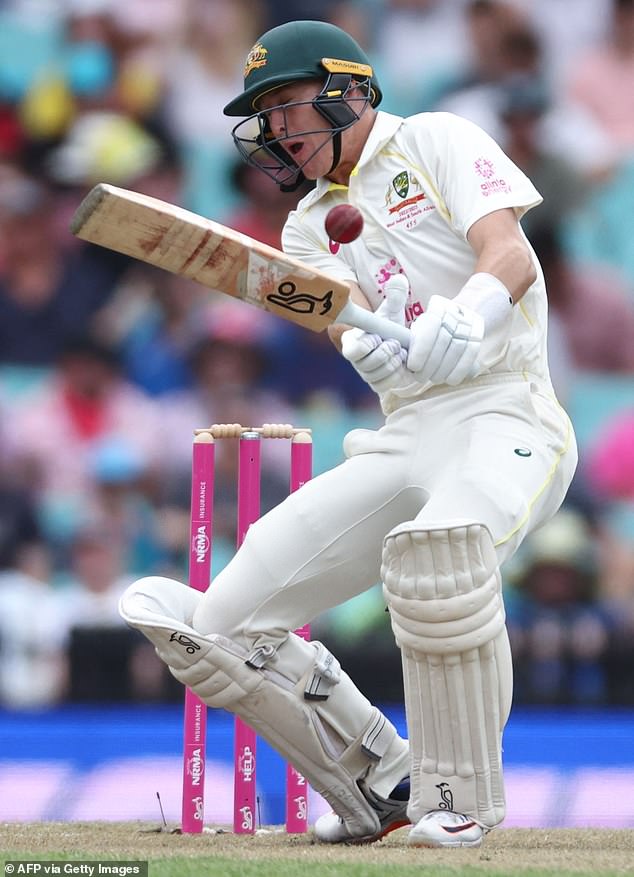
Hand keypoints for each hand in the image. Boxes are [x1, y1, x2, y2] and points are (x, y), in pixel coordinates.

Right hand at [341, 275, 409, 394]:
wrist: (400, 344)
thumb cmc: (390, 326)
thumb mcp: (392, 311)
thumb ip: (395, 296)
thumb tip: (399, 280)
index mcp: (352, 341)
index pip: (352, 350)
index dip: (367, 345)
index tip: (379, 337)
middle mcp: (356, 360)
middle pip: (366, 365)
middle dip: (385, 353)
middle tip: (395, 344)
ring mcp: (366, 374)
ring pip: (377, 375)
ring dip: (393, 363)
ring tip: (399, 352)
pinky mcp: (377, 384)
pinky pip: (386, 385)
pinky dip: (397, 375)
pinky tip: (400, 365)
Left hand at [406, 295, 483, 386]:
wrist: (456, 321)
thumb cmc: (428, 330)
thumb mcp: (418, 327)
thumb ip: (409, 337)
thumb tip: (403, 351)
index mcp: (438, 306)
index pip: (431, 325)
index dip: (422, 348)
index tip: (413, 366)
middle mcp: (456, 311)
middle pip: (444, 339)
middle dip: (431, 363)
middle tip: (420, 377)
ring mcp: (469, 323)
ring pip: (458, 348)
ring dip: (444, 368)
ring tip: (433, 379)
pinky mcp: (478, 336)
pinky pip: (471, 354)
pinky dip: (460, 370)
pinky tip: (449, 380)